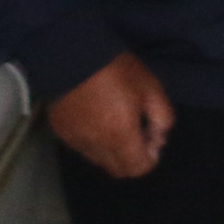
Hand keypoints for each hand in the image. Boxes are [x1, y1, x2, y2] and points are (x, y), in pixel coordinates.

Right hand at [49, 51, 174, 177]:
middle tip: (137, 129)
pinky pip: (82, 147)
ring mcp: (74, 140)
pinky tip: (96, 117)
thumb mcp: (151, 88)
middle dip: (132, 157)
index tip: (151, 135)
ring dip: (112, 150)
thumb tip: (159, 136)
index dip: (151, 156)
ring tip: (116, 121)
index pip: (138, 168)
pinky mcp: (60, 131)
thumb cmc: (116, 70)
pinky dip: (93, 141)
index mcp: (120, 136)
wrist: (71, 54)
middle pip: (118, 170)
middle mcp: (95, 145)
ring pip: (99, 160)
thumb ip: (162, 117)